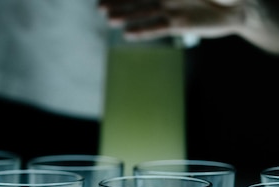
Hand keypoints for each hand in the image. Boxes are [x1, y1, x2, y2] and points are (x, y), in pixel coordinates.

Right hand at [97, 0, 278, 52]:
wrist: (236, 8)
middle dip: (118, 1)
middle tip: (99, 6)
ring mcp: (170, 9)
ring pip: (143, 12)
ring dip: (125, 15)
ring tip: (107, 18)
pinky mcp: (176, 24)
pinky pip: (157, 28)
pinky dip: (143, 31)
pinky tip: (128, 34)